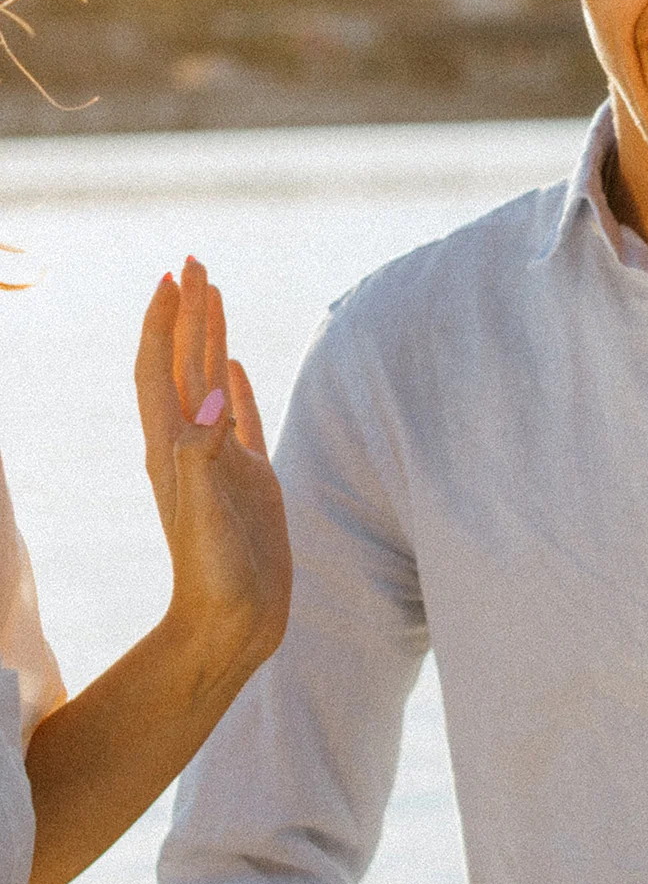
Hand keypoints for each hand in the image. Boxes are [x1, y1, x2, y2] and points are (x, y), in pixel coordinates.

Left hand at [135, 258, 291, 675]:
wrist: (233, 622)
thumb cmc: (215, 572)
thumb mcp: (204, 507)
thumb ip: (205, 447)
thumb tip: (216, 387)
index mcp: (172, 446)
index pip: (162, 368)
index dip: (166, 321)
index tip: (174, 276)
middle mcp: (191, 444)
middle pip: (185, 362)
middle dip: (189, 311)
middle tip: (195, 261)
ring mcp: (220, 459)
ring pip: (213, 382)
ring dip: (211, 337)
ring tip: (215, 295)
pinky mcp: (250, 478)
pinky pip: (242, 419)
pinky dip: (238, 386)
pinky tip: (237, 366)